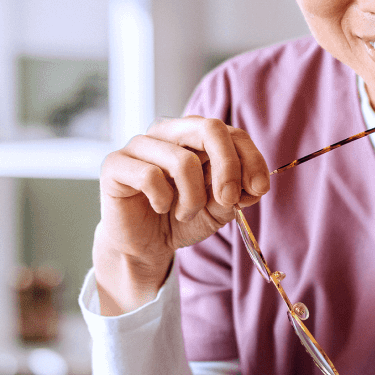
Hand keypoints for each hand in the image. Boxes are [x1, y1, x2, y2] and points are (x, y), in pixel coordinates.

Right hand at [93, 116, 269, 313]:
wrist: (145, 246)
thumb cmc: (182, 219)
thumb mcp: (220, 208)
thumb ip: (238, 192)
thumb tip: (253, 185)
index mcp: (195, 135)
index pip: (232, 132)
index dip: (251, 159)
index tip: (259, 189)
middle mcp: (168, 131)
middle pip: (210, 129)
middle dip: (229, 167)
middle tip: (228, 200)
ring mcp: (139, 144)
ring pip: (183, 161)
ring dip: (193, 198)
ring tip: (186, 212)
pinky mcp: (116, 164)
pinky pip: (150, 177)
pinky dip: (163, 200)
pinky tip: (159, 208)